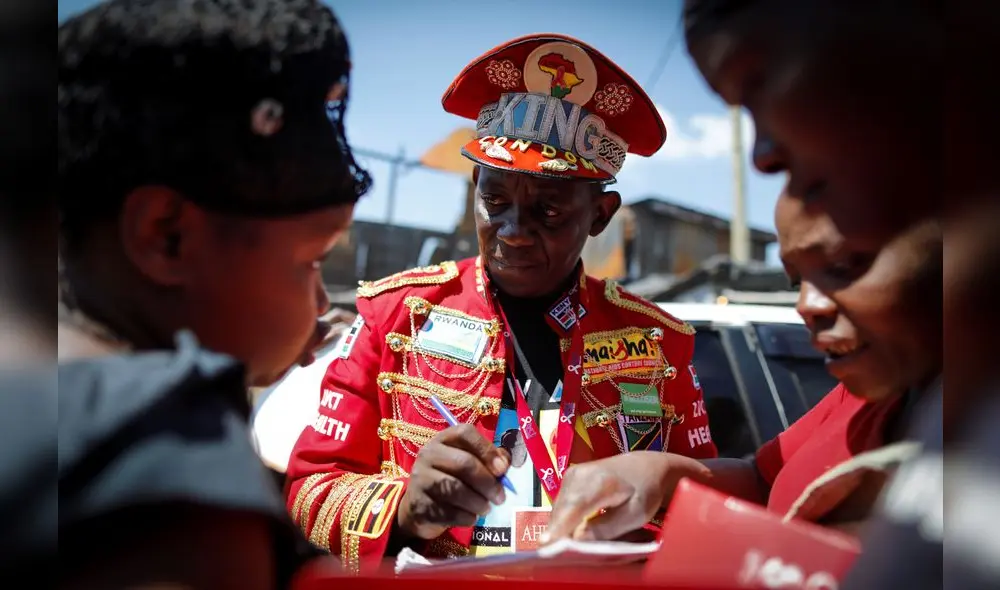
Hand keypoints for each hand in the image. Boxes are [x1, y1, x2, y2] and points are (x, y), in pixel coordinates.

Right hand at [397, 424, 509, 539]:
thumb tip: (505, 463)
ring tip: (486, 508)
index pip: (465, 434)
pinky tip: (472, 518)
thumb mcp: (468, 463)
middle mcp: (429, 454)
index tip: (502, 470)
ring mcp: (421, 479)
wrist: (421, 508)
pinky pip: (448, 512)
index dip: (487, 450)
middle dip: (487, 482)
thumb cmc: (452, 480)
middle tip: (500, 497)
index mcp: (443, 439)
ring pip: (455, 489)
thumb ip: (489, 459)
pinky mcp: (419, 504)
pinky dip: (466, 517)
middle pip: (464, 463)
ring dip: (478, 502)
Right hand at [543, 452, 709, 543]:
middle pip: (561, 511)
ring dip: (561, 529)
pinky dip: (564, 520)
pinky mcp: (568, 478)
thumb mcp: (636, 514)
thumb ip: (607, 528)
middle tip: (561, 557)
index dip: (559, 529)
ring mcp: (571, 475)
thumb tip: (577, 541)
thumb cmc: (645, 491)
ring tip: (567, 549)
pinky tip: (571, 533)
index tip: (547, 548)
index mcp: (599, 482)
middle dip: (558, 535)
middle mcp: (579, 475)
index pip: (573, 508)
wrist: (645, 466)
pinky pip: (561, 506)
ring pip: (558, 510)